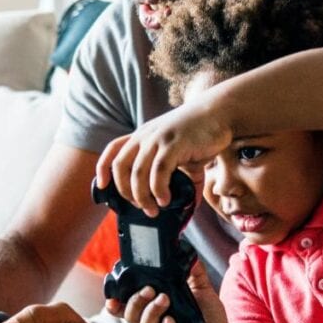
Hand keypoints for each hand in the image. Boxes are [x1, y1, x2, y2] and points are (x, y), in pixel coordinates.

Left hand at [95, 100, 230, 215]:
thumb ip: (177, 176)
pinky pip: (159, 171)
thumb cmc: (200, 134)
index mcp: (142, 135)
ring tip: (154, 209)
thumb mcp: (180, 153)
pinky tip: (166, 199)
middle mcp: (145, 135)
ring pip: (138, 172)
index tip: (102, 186)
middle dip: (126, 192)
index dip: (103, 168)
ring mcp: (158, 138)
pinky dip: (159, 189)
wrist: (220, 113)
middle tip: (140, 207)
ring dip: (142, 196)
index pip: (113, 149)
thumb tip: (183, 206)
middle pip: (121, 166)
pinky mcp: (174, 143)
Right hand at [120, 262, 234, 322]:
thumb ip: (193, 271)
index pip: (127, 308)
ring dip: (151, 312)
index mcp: (154, 310)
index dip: (115, 304)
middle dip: (136, 301)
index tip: (112, 296)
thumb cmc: (208, 315)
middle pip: (131, 316)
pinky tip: (171, 321)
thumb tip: (188, 252)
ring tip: (165, 298)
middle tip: (150, 288)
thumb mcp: (201, 288)